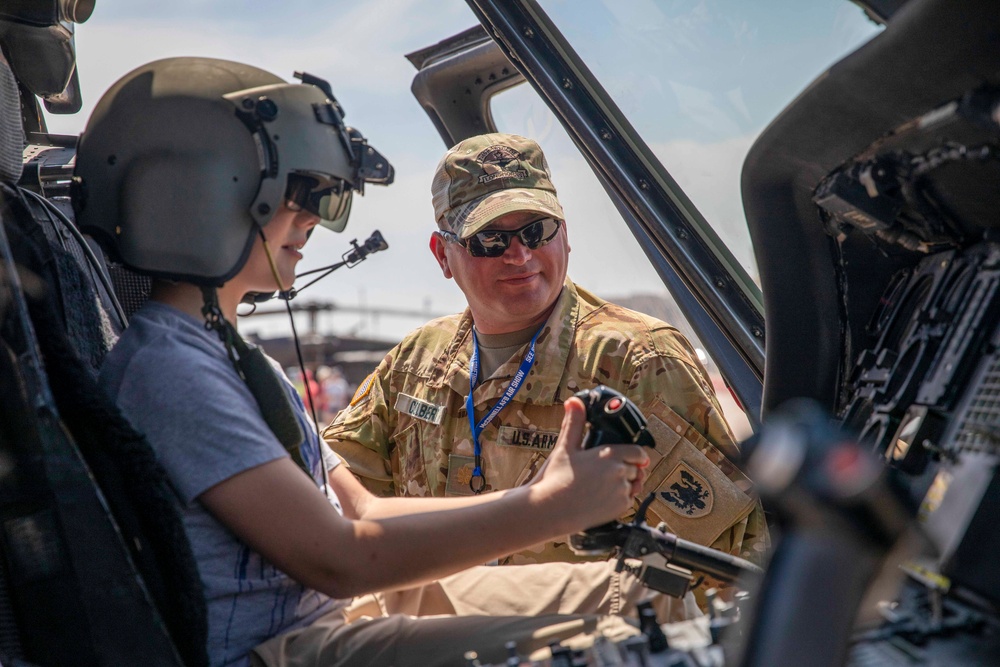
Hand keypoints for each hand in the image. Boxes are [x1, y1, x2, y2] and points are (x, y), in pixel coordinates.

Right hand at [531, 397, 649, 533]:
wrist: (550, 509)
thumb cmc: (556, 478)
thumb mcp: (565, 447)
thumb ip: (574, 423)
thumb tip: (574, 402)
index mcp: (609, 454)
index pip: (638, 452)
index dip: (637, 455)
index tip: (633, 457)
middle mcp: (619, 472)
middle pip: (636, 469)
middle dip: (628, 470)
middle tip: (610, 473)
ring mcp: (621, 491)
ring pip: (634, 485)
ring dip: (626, 484)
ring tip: (606, 485)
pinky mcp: (619, 508)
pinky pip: (628, 500)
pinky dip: (621, 499)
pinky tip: (603, 497)